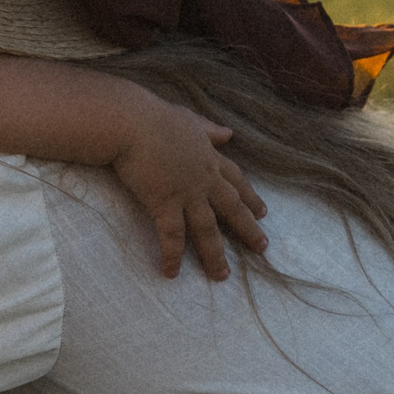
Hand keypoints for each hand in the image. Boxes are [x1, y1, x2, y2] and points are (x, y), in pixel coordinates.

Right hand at [108, 101, 268, 279]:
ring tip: (222, 276)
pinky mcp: (164, 204)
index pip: (236, 180)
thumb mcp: (189, 119)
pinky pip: (172, 236)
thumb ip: (209, 129)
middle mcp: (204, 179)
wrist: (131, 122)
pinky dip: (172, 256)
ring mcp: (186, 193)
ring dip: (215, 255)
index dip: (250, 196)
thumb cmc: (154, 116)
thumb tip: (229, 133)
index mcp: (209, 158)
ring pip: (207, 230)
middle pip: (232, 208)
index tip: (263, 212)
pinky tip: (171, 273)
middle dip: (248, 230)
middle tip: (262, 248)